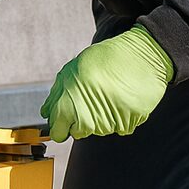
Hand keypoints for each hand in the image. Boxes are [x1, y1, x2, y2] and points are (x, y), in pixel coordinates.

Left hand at [40, 25, 173, 141]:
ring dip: (102, 116)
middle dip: (81, 119)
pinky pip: (118, 127)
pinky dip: (119, 116)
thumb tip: (47, 113)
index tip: (66, 118)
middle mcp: (89, 117)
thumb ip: (57, 94)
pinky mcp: (129, 123)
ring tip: (109, 94)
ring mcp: (110, 122)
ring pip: (99, 130)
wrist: (142, 55)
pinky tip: (121, 98)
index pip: (58, 133)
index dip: (60, 125)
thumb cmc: (105, 59)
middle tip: (91, 98)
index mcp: (71, 104)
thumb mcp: (73, 69)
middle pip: (79, 133)